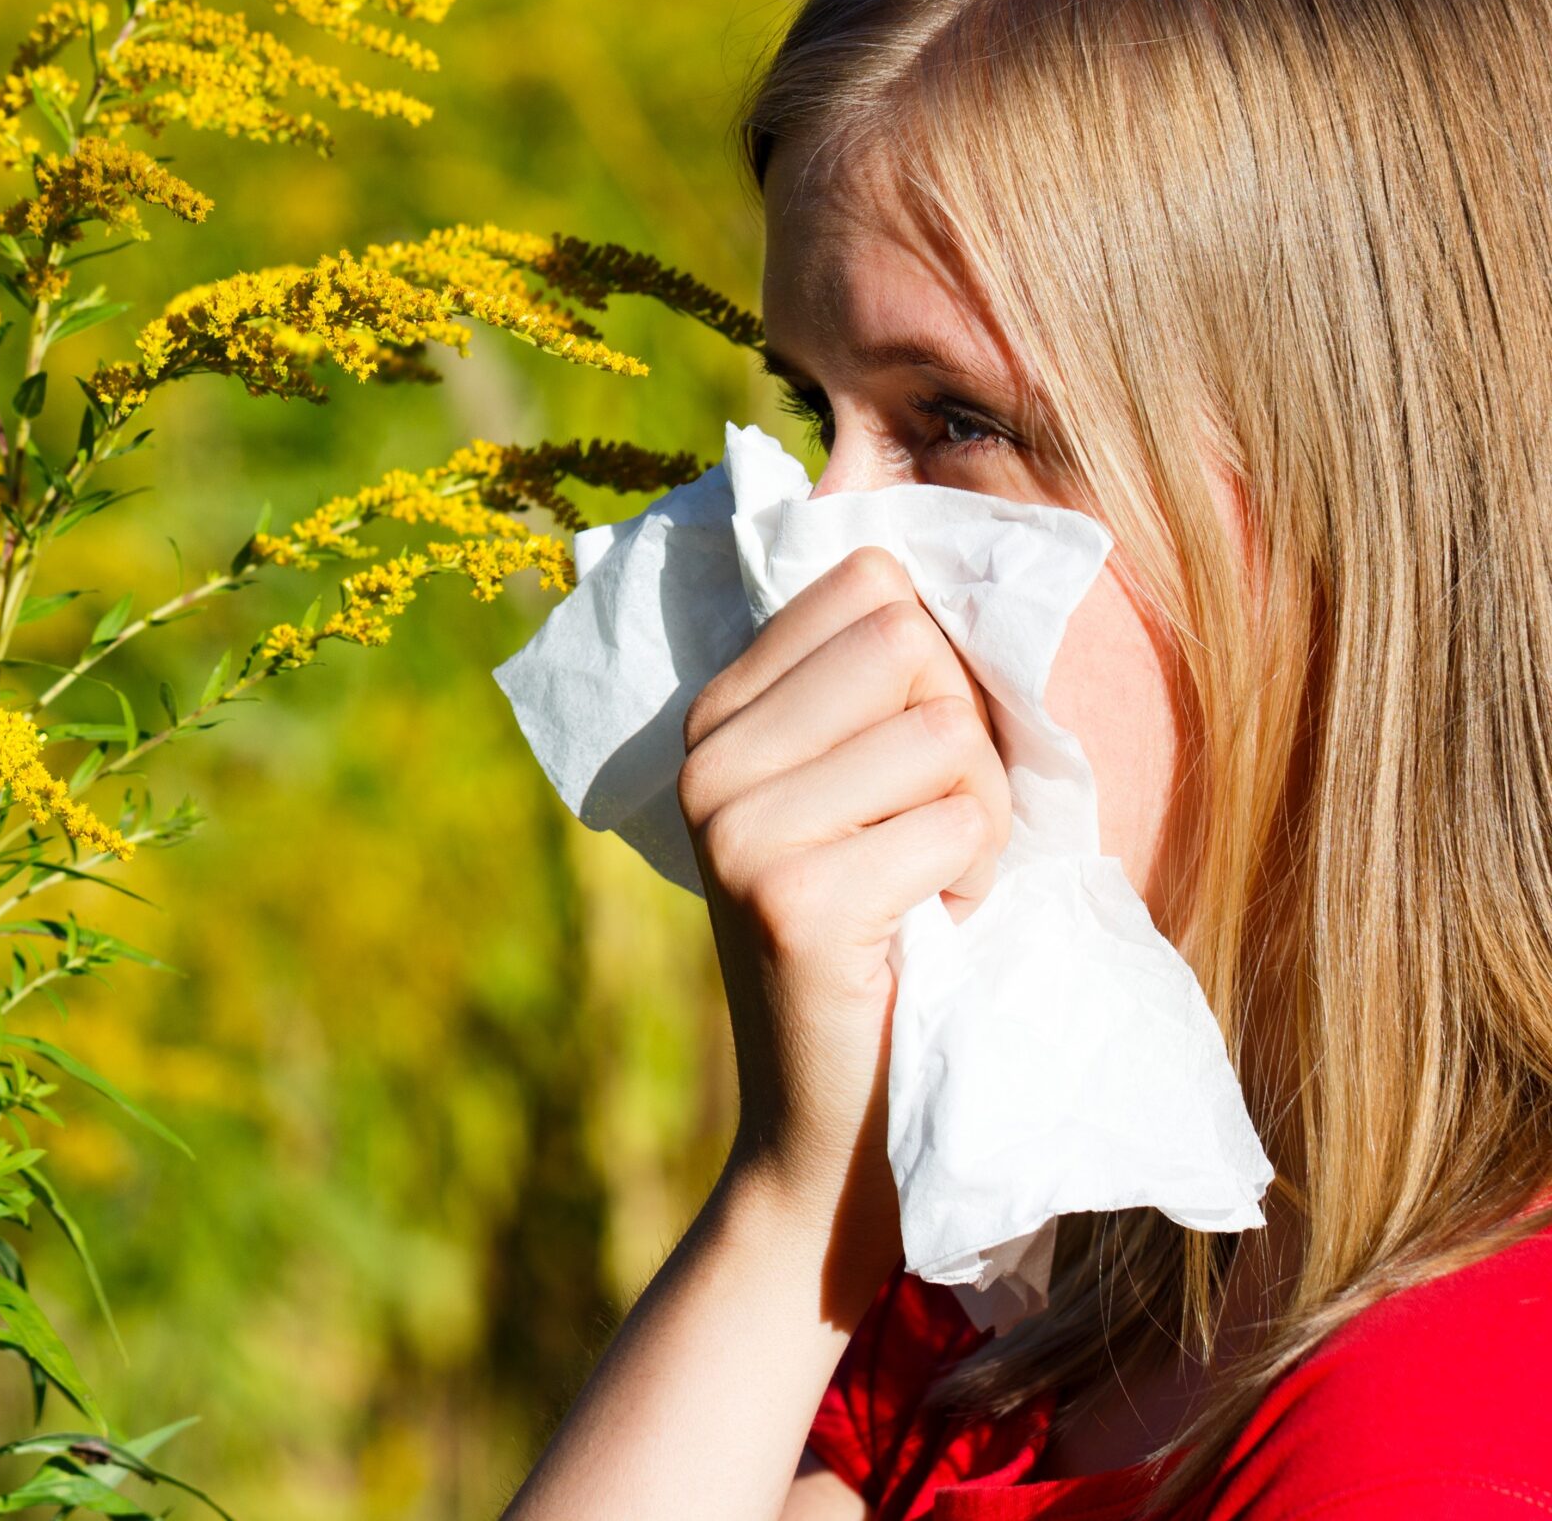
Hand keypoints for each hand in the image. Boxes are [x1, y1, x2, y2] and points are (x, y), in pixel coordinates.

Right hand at [679, 544, 1012, 1315]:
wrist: (834, 1133)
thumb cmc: (888, 945)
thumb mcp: (859, 795)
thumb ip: (877, 687)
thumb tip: (946, 553)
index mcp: (717, 716)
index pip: (869, 584)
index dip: (934, 668)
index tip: (906, 769)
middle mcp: (707, 760)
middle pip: (912, 643)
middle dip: (965, 740)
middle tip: (926, 837)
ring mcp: (738, 827)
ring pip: (946, 730)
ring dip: (979, 819)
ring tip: (926, 888)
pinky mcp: (792, 897)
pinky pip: (958, 819)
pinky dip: (975, 880)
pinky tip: (925, 933)